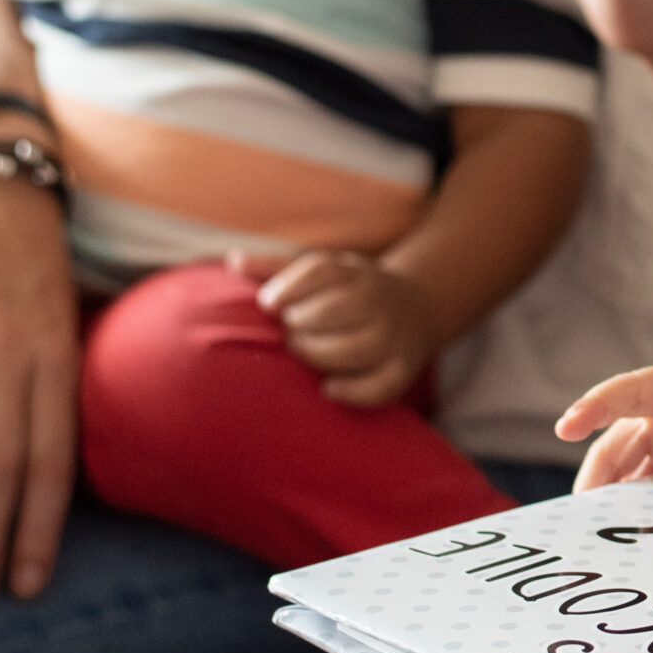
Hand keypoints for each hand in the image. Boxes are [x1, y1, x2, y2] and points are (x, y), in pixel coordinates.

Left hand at [233, 251, 440, 407]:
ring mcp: (395, 335)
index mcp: (357, 273)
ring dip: (321, 354)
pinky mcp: (403, 367)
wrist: (417, 308)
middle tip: (289, 333)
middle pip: (341, 308)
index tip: (268, 305)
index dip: (289, 287)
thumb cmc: (351, 292)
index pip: (323, 270)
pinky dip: (355, 392)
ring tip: (303, 354)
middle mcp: (380, 300)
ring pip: (361, 347)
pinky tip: (327, 389)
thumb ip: (278, 268)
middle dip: (303, 322)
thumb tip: (235, 261)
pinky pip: (384, 384)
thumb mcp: (324, 271)